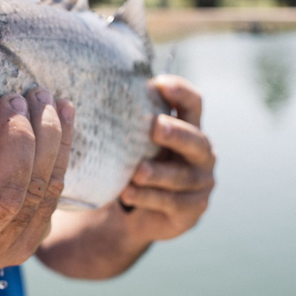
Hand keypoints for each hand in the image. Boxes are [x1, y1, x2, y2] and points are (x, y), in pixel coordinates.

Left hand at [118, 74, 215, 241]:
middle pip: (195, 140)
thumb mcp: (136, 141)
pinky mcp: (193, 208)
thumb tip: (94, 89)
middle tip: (156, 127)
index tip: (160, 83)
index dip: (181, 92)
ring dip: (158, 173)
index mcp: (189, 127)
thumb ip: (131, 120)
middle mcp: (201, 153)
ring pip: (182, 176)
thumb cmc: (137, 162)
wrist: (138, 212)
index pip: (193, 103)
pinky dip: (148, 198)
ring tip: (137, 173)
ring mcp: (201, 182)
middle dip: (176, 133)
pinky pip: (172, 202)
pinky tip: (128, 193)